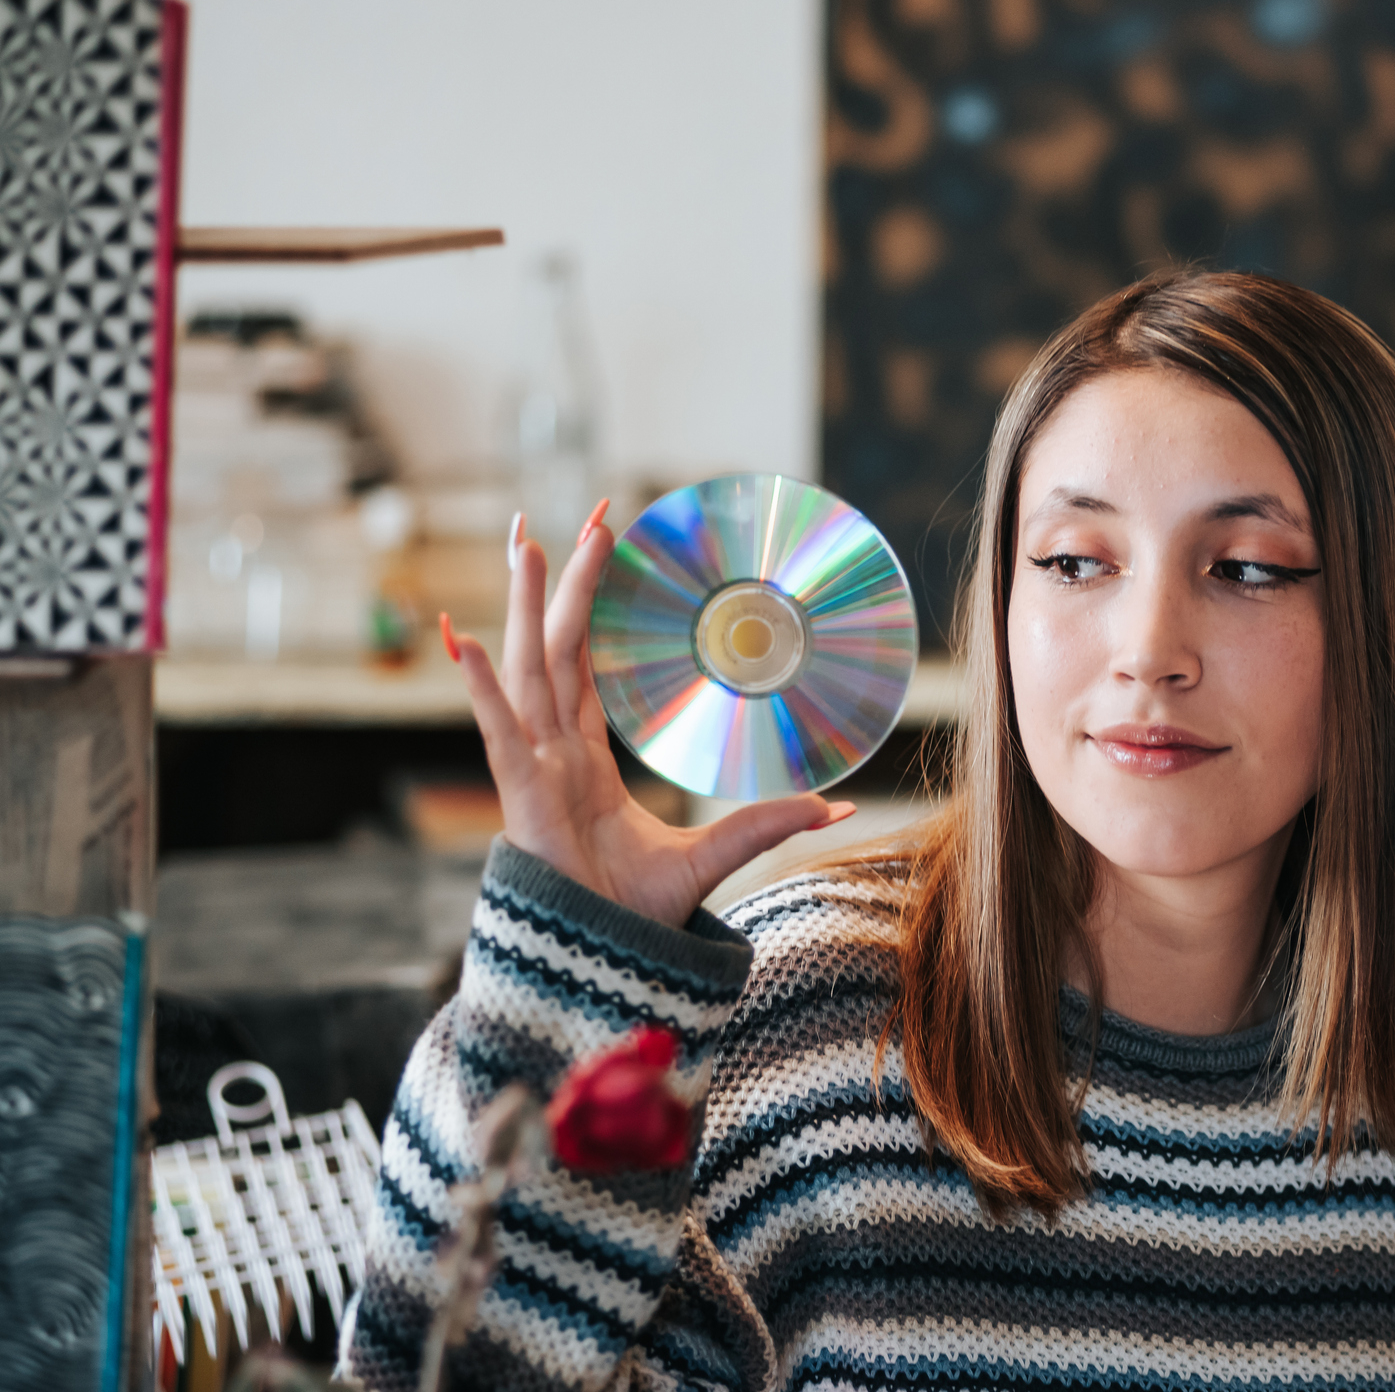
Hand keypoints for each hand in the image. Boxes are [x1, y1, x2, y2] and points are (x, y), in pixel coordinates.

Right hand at [439, 503, 853, 929]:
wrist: (602, 964)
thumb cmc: (635, 914)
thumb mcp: (716, 853)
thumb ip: (770, 822)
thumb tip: (840, 806)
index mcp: (584, 755)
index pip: (579, 662)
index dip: (586, 605)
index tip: (597, 543)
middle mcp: (552, 750)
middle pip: (549, 647)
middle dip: (552, 583)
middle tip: (555, 519)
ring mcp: (533, 768)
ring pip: (526, 669)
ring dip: (524, 606)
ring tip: (526, 542)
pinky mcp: (522, 795)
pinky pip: (499, 730)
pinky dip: (480, 685)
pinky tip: (465, 639)